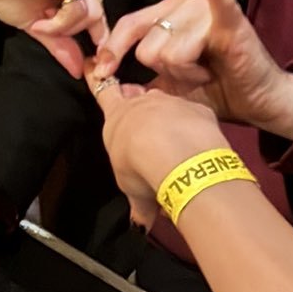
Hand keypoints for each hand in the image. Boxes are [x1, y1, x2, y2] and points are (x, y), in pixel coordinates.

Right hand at [24, 0, 107, 75]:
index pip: (99, 19)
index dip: (101, 44)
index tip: (98, 69)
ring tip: (36, 19)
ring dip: (59, 22)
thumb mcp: (36, 26)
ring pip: (81, 5)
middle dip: (67, 30)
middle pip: (93, 15)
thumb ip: (59, 45)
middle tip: (41, 28)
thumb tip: (78, 70)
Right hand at [91, 79, 229, 229]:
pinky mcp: (198, 108)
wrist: (175, 152)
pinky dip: (196, 130)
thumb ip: (138, 204)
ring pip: (169, 108)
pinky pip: (195, 117)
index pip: (103, 91)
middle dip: (141, 109)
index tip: (93, 65)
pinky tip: (199, 149)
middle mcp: (143, 102)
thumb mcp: (132, 189)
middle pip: (138, 97)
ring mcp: (172, 102)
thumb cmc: (138, 165)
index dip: (98, 79)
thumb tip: (141, 226)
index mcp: (117, 117)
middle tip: (146, 131)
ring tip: (178, 148)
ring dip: (171, 123)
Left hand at [93, 0, 292, 139]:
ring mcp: (206, 9)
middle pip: (148, 46)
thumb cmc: (215, 90)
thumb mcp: (169, 87)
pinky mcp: (230, 17)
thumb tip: (100, 80)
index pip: (129, 25)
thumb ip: (140, 83)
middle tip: (193, 77)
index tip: (102, 73)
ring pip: (170, 51)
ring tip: (208, 73)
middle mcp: (182, 6)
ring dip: (188, 73)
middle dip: (167, 73)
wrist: (257, 101)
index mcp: (166, 16)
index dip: (112, 50)